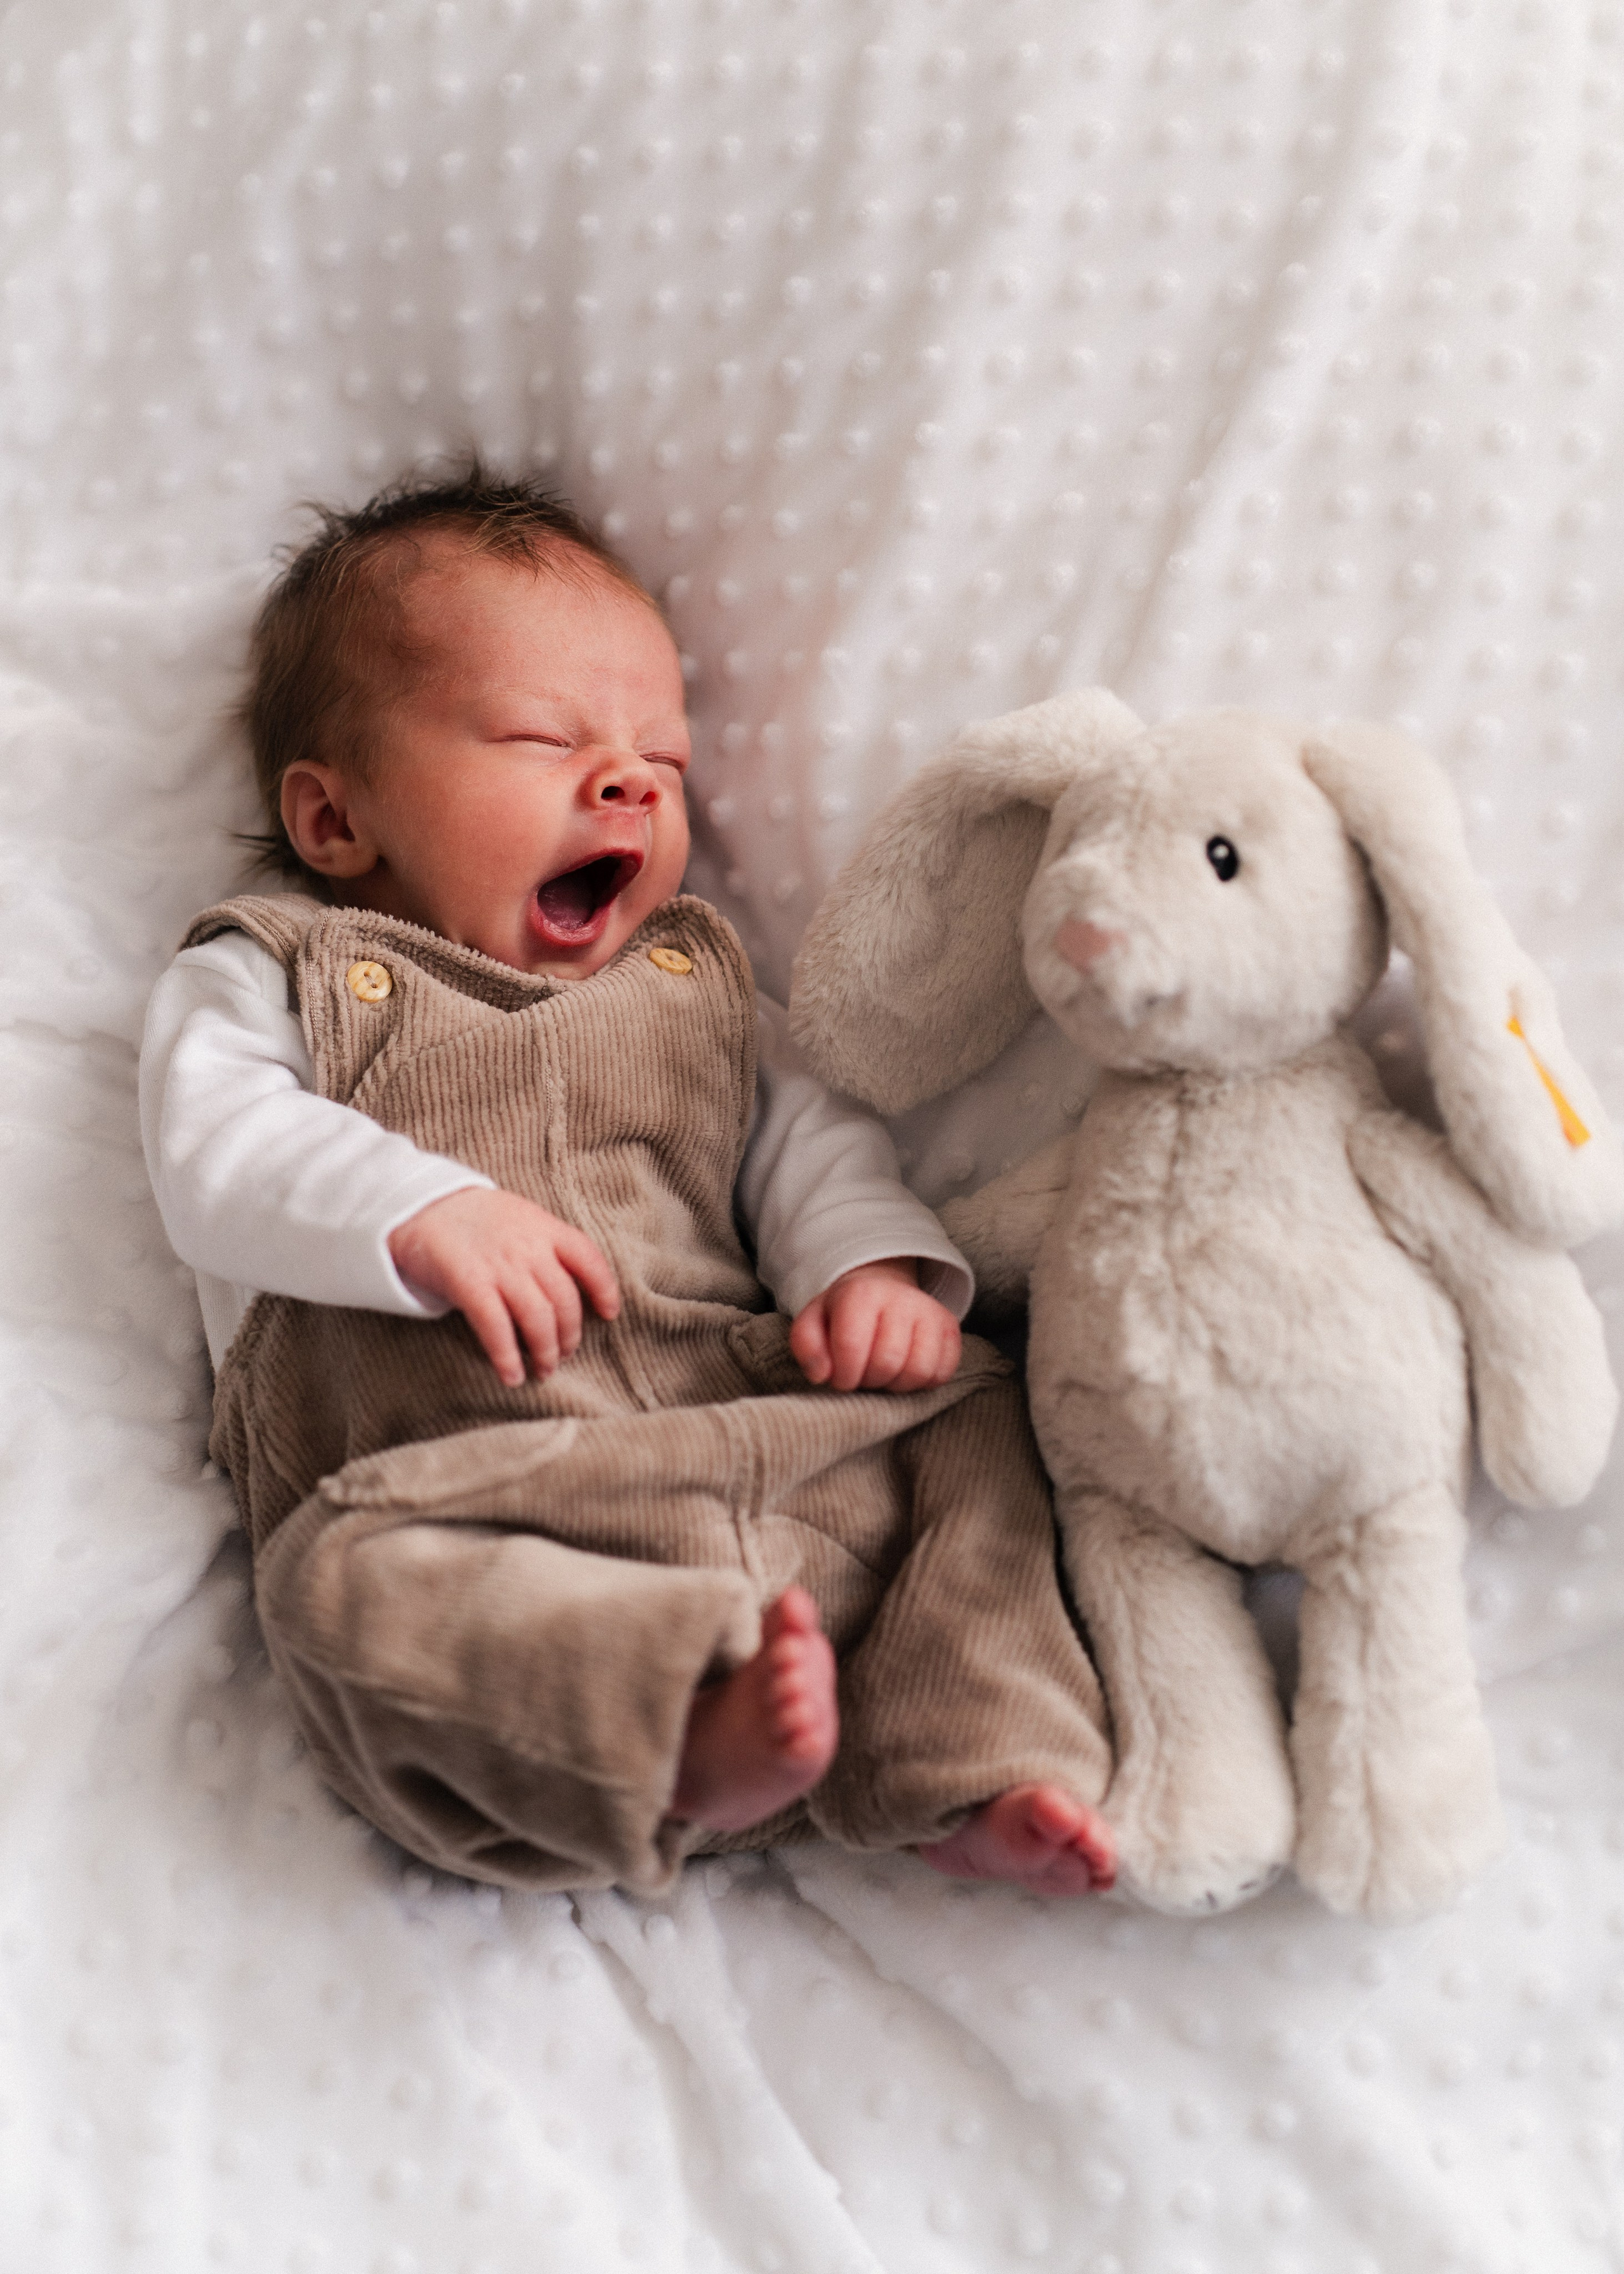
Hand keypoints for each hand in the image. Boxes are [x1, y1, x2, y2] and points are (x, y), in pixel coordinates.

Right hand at [388, 1188, 619, 1386]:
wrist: (419, 1204)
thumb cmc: (473, 1217)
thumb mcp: (519, 1217)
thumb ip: (545, 1244)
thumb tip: (568, 1287)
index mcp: (545, 1227)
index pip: (589, 1259)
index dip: (605, 1290)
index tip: (609, 1314)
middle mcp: (528, 1247)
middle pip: (565, 1300)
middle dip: (569, 1335)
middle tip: (564, 1354)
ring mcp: (500, 1265)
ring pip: (538, 1318)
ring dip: (545, 1352)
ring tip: (543, 1370)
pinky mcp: (469, 1283)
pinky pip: (496, 1328)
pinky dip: (507, 1357)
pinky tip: (511, 1376)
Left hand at [789, 1258, 961, 1393]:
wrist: (882, 1293)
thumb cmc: (842, 1316)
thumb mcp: (813, 1323)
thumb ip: (806, 1347)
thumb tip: (822, 1375)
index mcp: (861, 1293)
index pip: (851, 1347)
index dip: (843, 1376)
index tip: (840, 1377)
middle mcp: (901, 1297)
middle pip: (887, 1363)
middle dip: (869, 1381)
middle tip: (862, 1374)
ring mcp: (931, 1312)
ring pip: (919, 1371)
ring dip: (896, 1384)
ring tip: (883, 1373)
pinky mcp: (951, 1328)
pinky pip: (943, 1373)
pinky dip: (922, 1383)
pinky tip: (905, 1370)